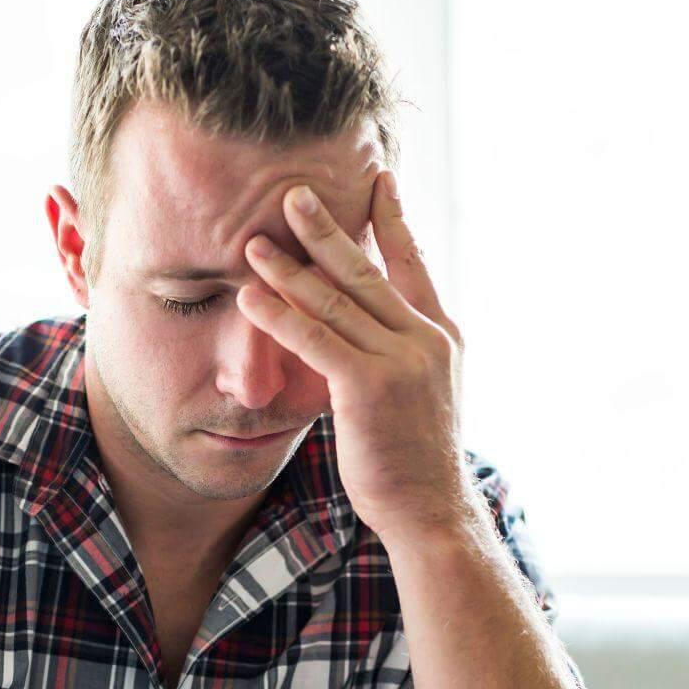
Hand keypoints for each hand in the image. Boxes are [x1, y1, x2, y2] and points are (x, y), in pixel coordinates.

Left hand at [236, 170, 477, 546]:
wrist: (430, 508)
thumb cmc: (415, 458)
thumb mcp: (421, 393)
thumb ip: (397, 353)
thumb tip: (361, 329)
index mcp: (439, 335)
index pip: (413, 263)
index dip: (392, 219)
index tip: (378, 179)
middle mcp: (423, 339)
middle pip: (366, 270)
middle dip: (326, 229)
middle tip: (293, 192)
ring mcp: (399, 360)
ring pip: (334, 300)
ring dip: (289, 267)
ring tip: (253, 241)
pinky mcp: (368, 386)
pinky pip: (314, 339)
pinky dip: (278, 314)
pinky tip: (249, 296)